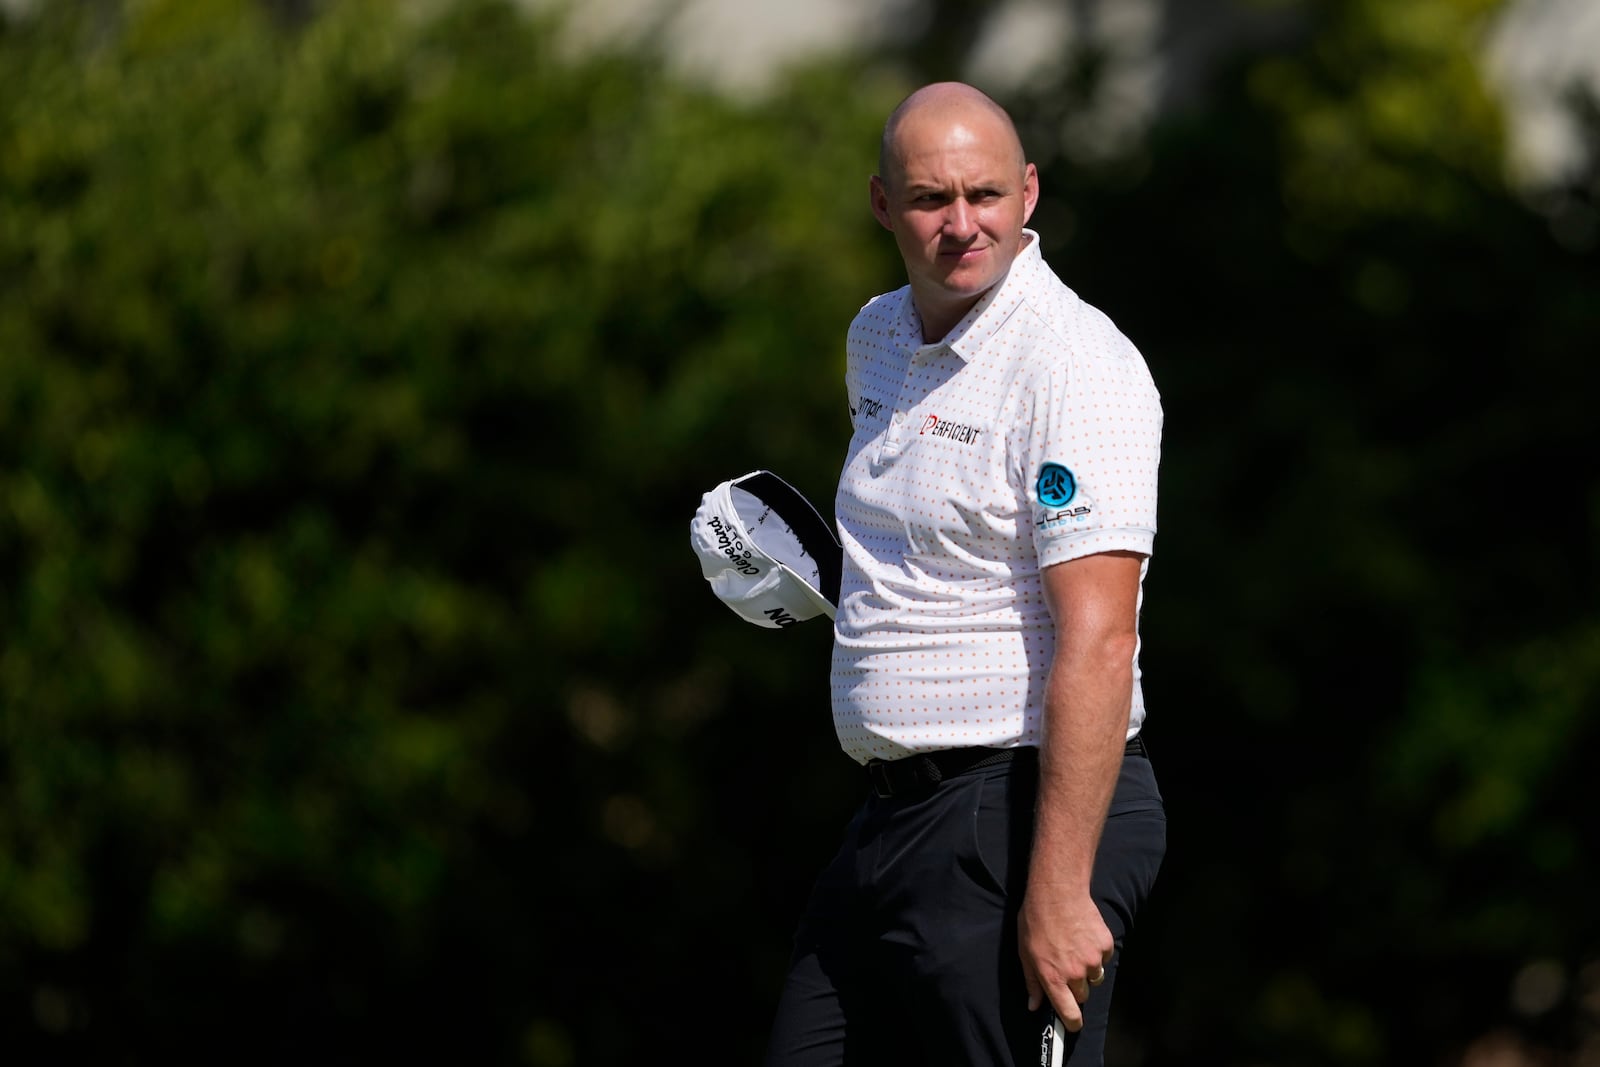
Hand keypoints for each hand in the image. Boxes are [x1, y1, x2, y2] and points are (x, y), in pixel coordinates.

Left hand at [1018, 882, 1113, 1031]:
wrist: (1057, 892)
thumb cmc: (1036, 921)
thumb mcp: (1025, 953)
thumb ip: (1032, 983)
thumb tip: (1033, 1005)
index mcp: (1053, 978)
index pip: (1069, 1014)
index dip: (1071, 1023)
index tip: (1072, 1023)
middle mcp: (1075, 973)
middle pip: (1083, 995)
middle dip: (1075, 986)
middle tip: (1065, 965)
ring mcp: (1092, 959)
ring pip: (1095, 976)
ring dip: (1087, 968)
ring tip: (1074, 946)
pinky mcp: (1105, 945)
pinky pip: (1104, 957)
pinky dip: (1097, 950)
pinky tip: (1084, 935)